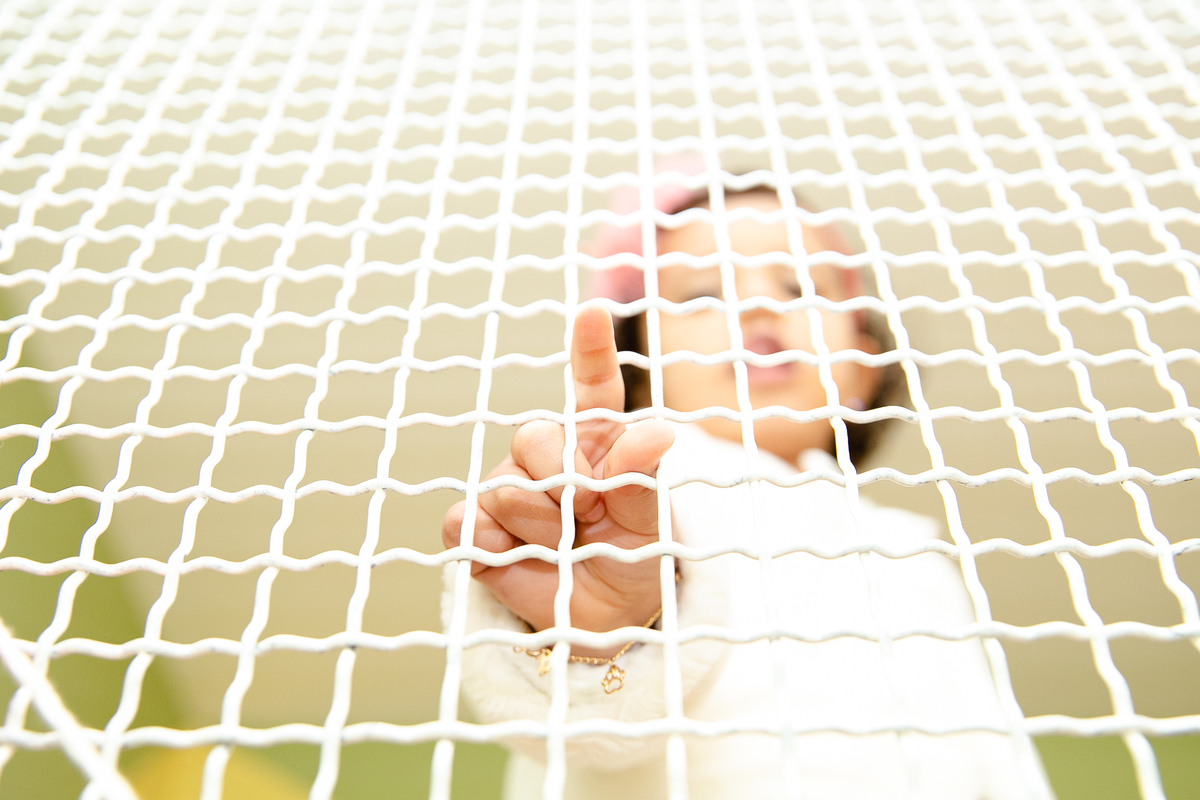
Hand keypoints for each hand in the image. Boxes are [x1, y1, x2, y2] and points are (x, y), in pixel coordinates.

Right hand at [442, 306, 673, 656]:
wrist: (608, 621)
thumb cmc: (634, 559)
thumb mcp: (650, 525)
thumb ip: (641, 481)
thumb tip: (658, 433)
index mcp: (598, 442)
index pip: (593, 387)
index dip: (590, 348)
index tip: (593, 313)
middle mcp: (549, 455)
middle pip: (534, 437)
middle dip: (564, 483)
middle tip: (589, 519)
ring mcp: (507, 488)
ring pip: (505, 487)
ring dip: (541, 528)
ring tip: (564, 548)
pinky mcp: (476, 528)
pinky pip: (468, 522)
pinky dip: (493, 546)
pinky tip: (516, 558)